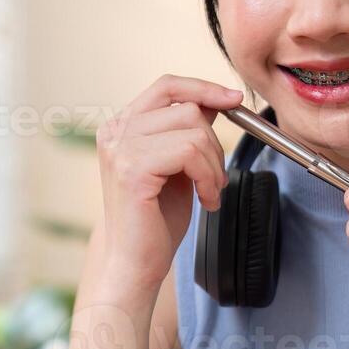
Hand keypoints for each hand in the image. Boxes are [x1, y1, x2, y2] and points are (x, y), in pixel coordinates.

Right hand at [94, 75, 242, 292]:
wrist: (135, 262)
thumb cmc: (155, 218)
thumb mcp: (177, 164)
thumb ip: (187, 131)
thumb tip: (215, 100)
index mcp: (121, 126)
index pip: (167, 87)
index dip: (204, 88)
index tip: (234, 100)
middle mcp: (115, 131)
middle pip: (187, 107)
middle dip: (215, 143)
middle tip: (216, 178)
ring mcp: (120, 148)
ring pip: (193, 129)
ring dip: (214, 164)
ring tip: (210, 191)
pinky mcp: (132, 169)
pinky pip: (190, 151)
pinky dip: (208, 176)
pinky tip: (205, 199)